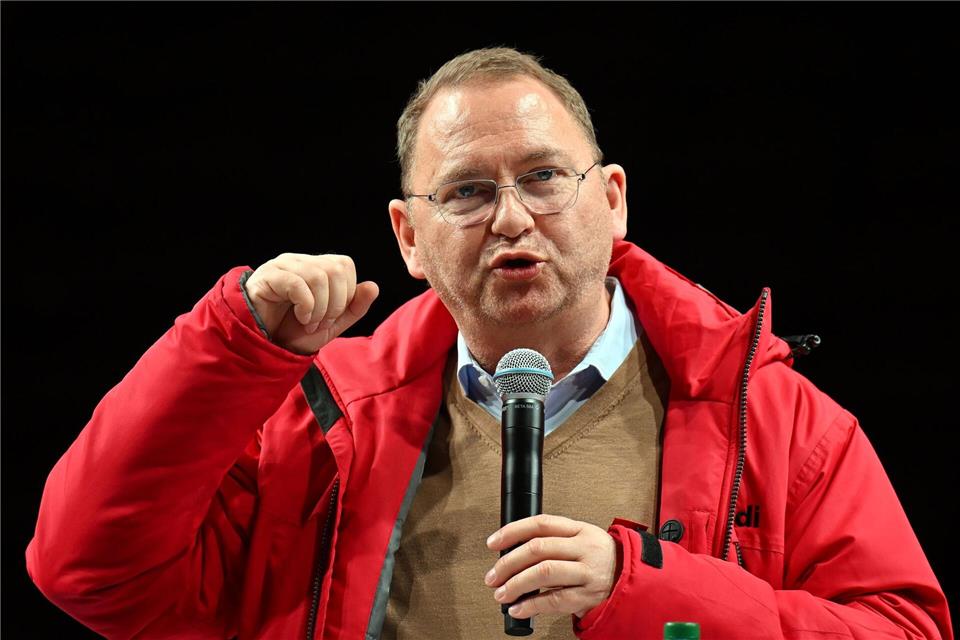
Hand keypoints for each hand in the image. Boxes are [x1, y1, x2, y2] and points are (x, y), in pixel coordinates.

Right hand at [244, 253, 378, 354]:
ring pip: (319, 276)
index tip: (332, 317)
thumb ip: (354, 307)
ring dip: (320, 308)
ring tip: (309, 323)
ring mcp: (283, 265)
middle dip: (335, 304)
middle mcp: (300, 261)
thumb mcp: (333, 324)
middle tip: (320, 323)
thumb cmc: (296, 332)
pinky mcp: (267, 276)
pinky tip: (300, 317)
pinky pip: (297, 283)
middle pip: (335, 269)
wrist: (265, 345)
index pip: (345, 265)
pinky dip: (306, 306)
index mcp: (317, 267)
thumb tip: (373, 286)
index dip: (346, 294)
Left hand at [484, 514, 616, 619]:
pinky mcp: (587, 596)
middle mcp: (584, 548)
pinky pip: (554, 600)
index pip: (540, 523)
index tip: (493, 543)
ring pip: (544, 573)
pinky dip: (531, 605)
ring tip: (502, 593)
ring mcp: (587, 572)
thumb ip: (552, 539)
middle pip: (538, 549)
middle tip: (493, 575)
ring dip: (516, 584)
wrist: (630, 578)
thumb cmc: (599, 558)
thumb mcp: (581, 538)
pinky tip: (518, 608)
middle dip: (508, 563)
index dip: (512, 532)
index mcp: (579, 529)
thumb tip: (512, 551)